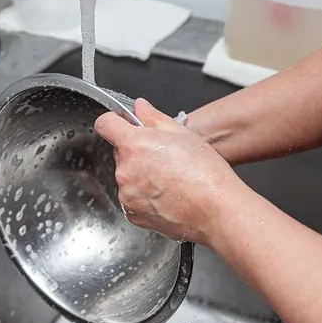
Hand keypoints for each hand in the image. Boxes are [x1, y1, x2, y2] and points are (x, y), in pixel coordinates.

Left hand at [94, 98, 241, 244]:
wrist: (216, 210)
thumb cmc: (204, 173)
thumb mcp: (182, 133)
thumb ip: (153, 117)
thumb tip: (140, 108)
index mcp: (134, 145)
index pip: (105, 124)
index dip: (114, 121)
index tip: (121, 124)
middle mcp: (125, 171)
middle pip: (121, 153)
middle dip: (137, 151)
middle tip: (164, 157)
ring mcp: (127, 195)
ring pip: (127, 177)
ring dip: (141, 175)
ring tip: (170, 179)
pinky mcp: (133, 214)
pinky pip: (132, 199)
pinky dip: (145, 196)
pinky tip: (167, 195)